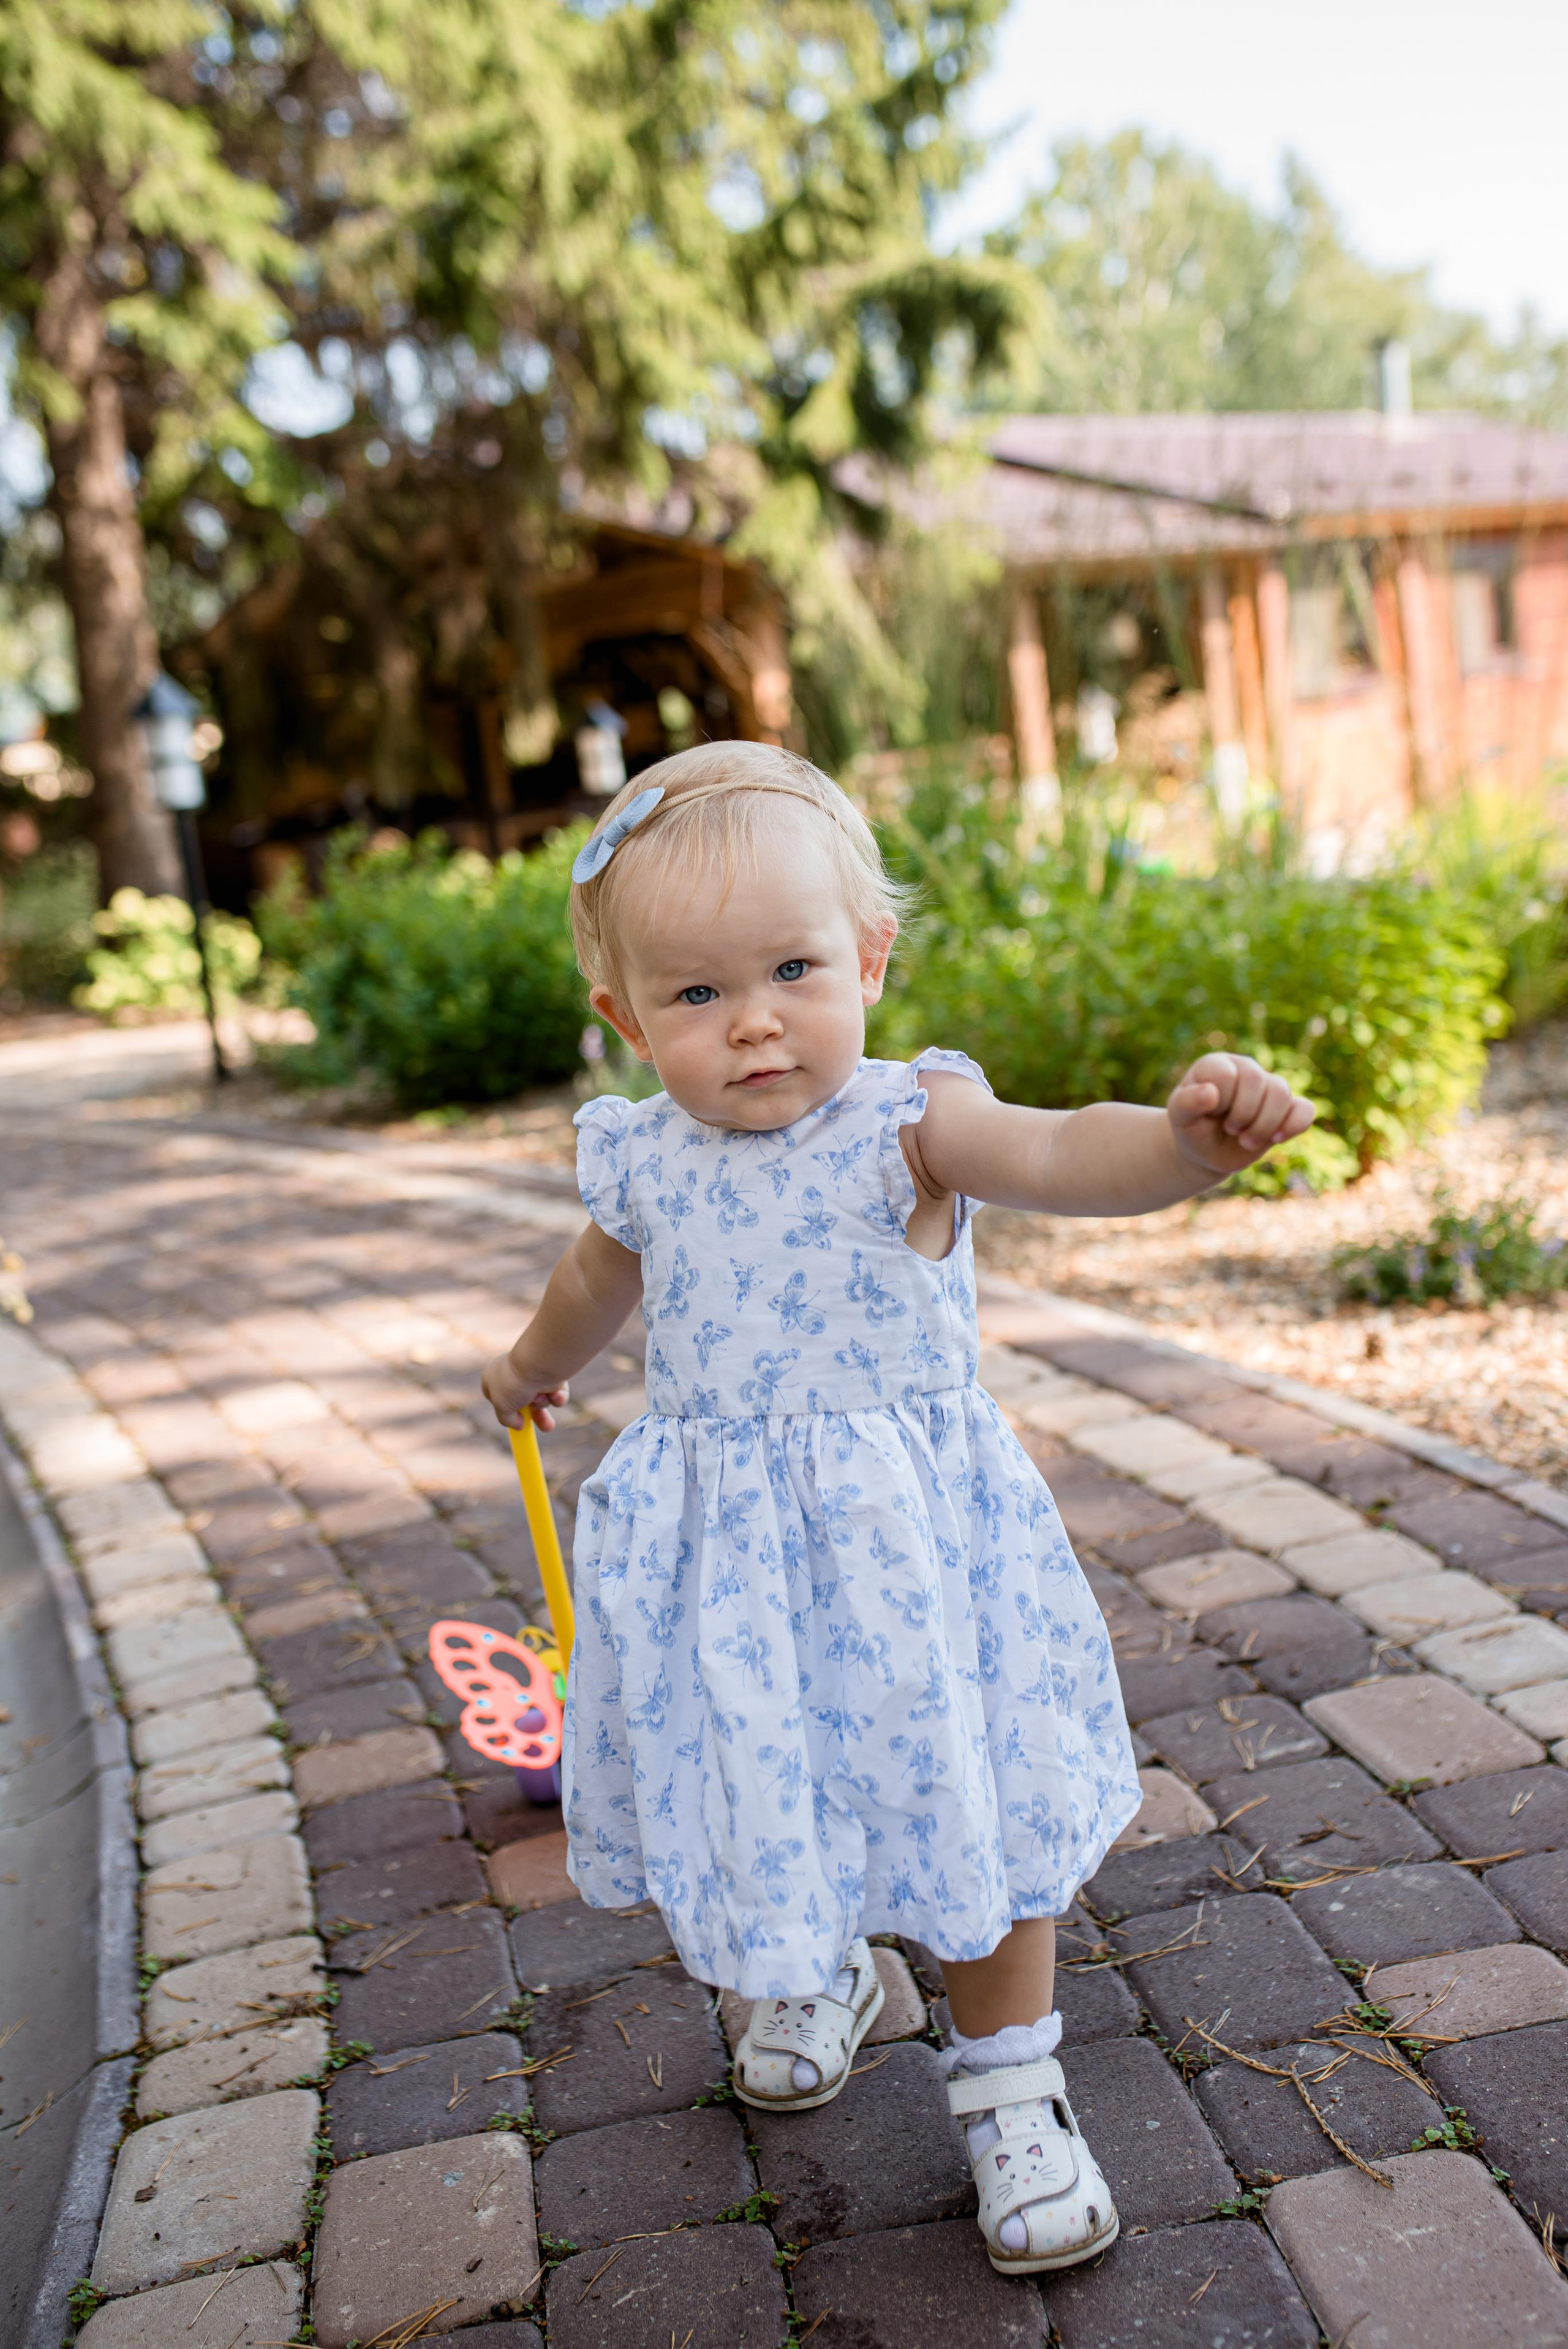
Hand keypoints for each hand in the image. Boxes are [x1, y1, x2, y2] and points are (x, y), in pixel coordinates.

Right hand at [481, 1351, 568, 1431]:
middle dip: (537, 1416)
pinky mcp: (551, 1374)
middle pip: (524, 1402)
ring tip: (541, 1397)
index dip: (505, 1410)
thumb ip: (506, 1419)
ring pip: (541, 1399)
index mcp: (493, 1376)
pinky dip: (557, 1398)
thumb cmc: (515, 1382)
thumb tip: (518, 1425)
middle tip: (547, 1426)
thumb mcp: (502, 1407)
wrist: (540, 1364)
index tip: (515, 1424)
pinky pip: (556, 1394)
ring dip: (542, 1403)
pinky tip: (555, 1393)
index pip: (496, 1396)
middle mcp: (514, 1374)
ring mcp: (534, 1373)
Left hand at [1167, 1052, 1314, 1176]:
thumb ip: (1186, 1102)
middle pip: (1259, 1081)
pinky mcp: (1287, 1110)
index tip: (1209, 1114)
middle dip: (1243, 1114)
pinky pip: (1305, 1110)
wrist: (1206, 1152)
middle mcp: (1246, 1070)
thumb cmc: (1191, 1128)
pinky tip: (1276, 1140)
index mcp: (1217, 1065)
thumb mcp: (1179, 1117)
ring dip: (1263, 1125)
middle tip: (1229, 1130)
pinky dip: (1293, 1126)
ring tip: (1246, 1140)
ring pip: (1283, 1093)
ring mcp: (1268, 1088)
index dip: (1220, 1101)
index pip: (1229, 1075)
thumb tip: (1211, 1093)